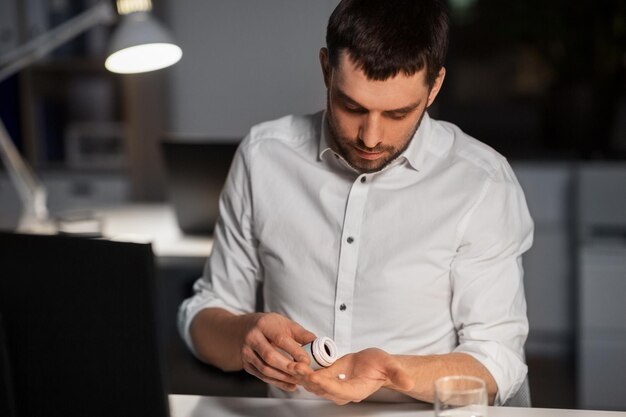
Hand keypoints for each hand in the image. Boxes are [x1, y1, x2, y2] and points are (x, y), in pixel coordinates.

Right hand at [240, 312, 315, 391]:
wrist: (244, 329)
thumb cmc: (268, 326)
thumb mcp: (285, 323)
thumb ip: (301, 334)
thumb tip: (317, 343)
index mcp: (264, 325)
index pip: (280, 339)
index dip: (294, 351)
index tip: (307, 360)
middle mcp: (252, 338)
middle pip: (270, 356)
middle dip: (288, 367)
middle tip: (303, 373)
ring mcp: (246, 352)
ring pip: (265, 369)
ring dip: (283, 377)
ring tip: (298, 380)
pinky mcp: (246, 364)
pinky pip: (262, 376)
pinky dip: (277, 382)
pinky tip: (290, 384)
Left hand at [295, 348, 413, 403]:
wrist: (376, 365)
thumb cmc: (382, 366)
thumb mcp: (390, 366)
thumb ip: (398, 375)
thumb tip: (408, 382)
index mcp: (356, 390)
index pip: (338, 390)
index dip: (325, 384)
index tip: (314, 377)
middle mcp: (342, 392)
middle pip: (321, 389)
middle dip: (307, 379)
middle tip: (296, 368)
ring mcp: (333, 387)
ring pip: (313, 385)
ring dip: (301, 376)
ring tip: (290, 364)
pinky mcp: (327, 379)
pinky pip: (312, 378)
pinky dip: (302, 372)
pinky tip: (293, 363)